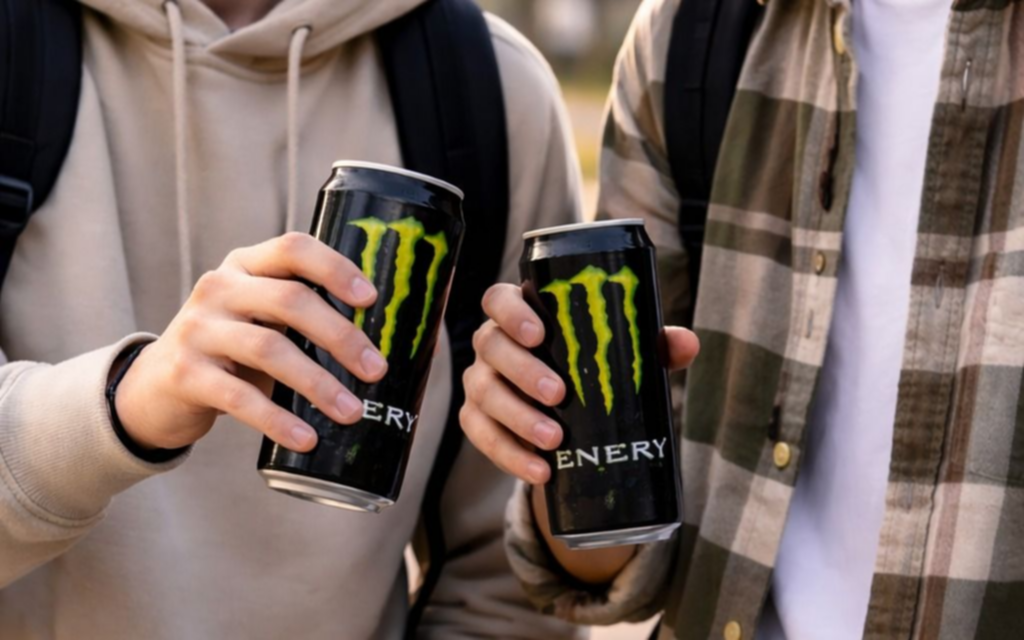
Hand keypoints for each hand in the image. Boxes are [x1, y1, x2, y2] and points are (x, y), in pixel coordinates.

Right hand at [115, 232, 386, 452]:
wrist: (155, 388)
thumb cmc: (231, 350)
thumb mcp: (261, 318)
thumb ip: (307, 318)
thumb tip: (394, 348)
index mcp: (246, 265)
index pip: (293, 248)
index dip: (335, 268)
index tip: (371, 299)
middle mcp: (219, 287)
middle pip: (290, 300)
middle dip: (340, 336)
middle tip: (377, 370)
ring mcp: (198, 329)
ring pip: (269, 349)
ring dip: (318, 383)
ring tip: (351, 412)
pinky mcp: (185, 374)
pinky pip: (239, 397)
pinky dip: (278, 420)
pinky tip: (306, 438)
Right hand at [461, 283, 699, 484]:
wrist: (571, 415)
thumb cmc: (592, 366)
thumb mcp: (620, 353)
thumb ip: (652, 345)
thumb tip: (687, 343)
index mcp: (520, 314)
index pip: (499, 299)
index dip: (511, 313)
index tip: (539, 334)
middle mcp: (492, 343)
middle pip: (490, 346)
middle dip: (522, 370)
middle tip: (559, 393)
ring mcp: (480, 381)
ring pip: (483, 393)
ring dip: (517, 417)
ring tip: (554, 438)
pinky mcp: (478, 421)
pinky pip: (482, 436)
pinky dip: (509, 455)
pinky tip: (539, 471)